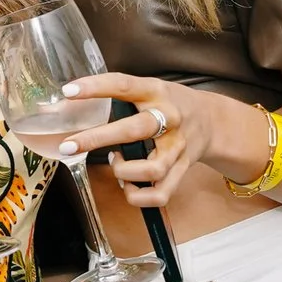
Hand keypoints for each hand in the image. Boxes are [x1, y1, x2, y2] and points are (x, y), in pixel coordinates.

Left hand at [54, 73, 258, 207]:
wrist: (213, 121)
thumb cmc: (170, 104)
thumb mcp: (149, 89)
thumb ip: (120, 97)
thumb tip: (70, 107)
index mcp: (156, 92)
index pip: (123, 85)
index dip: (95, 88)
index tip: (68, 91)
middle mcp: (169, 119)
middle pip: (134, 131)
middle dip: (98, 138)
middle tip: (69, 145)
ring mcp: (178, 147)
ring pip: (150, 170)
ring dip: (123, 171)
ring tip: (115, 162)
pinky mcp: (182, 170)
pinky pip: (160, 194)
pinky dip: (138, 196)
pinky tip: (128, 185)